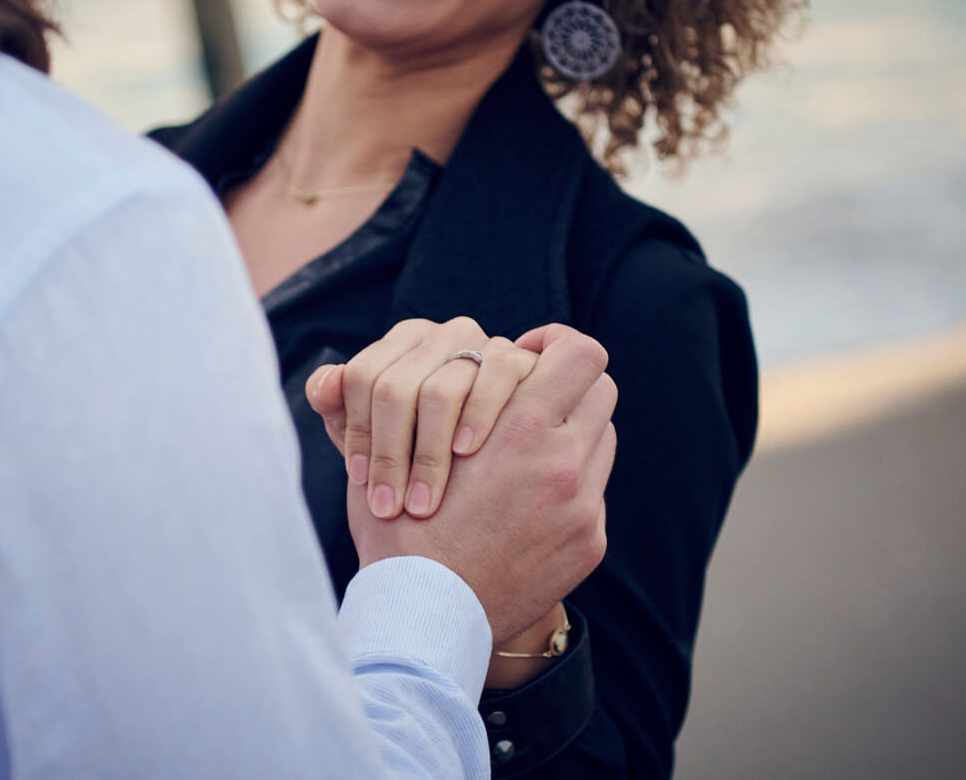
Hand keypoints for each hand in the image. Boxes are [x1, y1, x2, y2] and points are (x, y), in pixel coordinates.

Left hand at [304, 317, 539, 518]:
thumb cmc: (421, 448)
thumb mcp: (374, 434)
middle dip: (389, 456)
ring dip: (428, 453)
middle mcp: (438, 334)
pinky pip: (495, 378)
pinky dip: (479, 415)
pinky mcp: (517, 358)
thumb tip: (325, 384)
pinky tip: (465, 451)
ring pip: (440, 391)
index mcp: (399, 342)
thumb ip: (338, 408)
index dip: (358, 433)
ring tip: (422, 501)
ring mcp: (481, 341)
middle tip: (389, 507)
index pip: (362, 378)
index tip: (360, 481)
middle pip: (395, 388)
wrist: (492, 468)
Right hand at [343, 324, 616, 644]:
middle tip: (528, 397)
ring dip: (570, 431)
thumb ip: (414, 401)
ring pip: (602, 436)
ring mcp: (584, 506)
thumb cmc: (399, 533)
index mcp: (518, 429)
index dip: (557, 344)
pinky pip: (594, 489)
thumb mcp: (391, 454)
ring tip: (524, 448)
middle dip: (566, 385)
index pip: (580, 354)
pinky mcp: (590, 541)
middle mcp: (563, 462)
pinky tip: (526, 500)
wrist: (427, 620)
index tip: (528, 354)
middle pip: (601, 389)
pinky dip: (568, 483)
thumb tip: (364, 369)